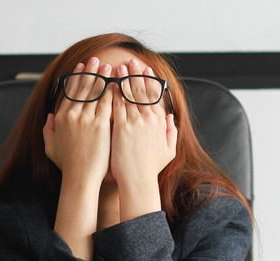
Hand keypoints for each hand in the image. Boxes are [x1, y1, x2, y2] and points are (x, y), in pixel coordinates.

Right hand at [43, 58, 112, 185]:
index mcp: (61, 118)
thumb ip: (48, 130)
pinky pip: (107, 103)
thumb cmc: (68, 166)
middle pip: (82, 87)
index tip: (82, 67)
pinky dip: (112, 91)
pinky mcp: (100, 125)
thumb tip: (50, 117)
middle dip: (90, 71)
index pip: (70, 91)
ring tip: (107, 65)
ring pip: (95, 91)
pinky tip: (117, 82)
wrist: (80, 178)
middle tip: (95, 59)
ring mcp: (86, 119)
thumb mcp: (50, 147)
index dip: (76, 77)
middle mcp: (72, 115)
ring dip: (101, 76)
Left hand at [110, 60, 177, 189]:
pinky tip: (109, 83)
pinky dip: (113, 93)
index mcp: (159, 123)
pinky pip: (116, 105)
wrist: (138, 181)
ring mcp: (134, 123)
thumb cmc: (150, 169)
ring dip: (124, 78)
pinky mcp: (120, 128)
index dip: (150, 81)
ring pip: (129, 95)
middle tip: (132, 60)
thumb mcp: (168, 151)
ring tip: (120, 66)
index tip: (146, 69)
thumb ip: (171, 132)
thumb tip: (170, 117)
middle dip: (136, 73)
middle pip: (142, 90)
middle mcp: (148, 120)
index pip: (155, 96)